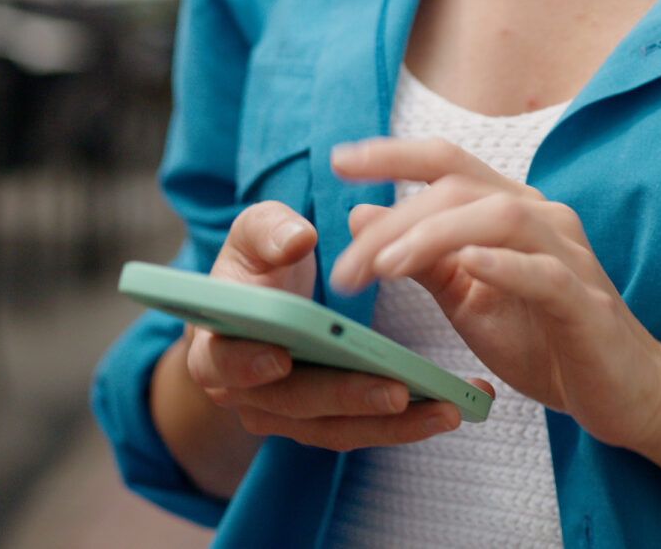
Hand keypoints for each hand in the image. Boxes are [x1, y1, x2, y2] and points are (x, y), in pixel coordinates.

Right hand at [177, 199, 473, 451]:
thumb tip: (296, 239)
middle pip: (293, 402)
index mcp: (214, 345)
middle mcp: (245, 393)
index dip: (247, 362)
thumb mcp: (256, 234)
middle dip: (346, 396)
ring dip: (392, 423)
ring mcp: (287, 415)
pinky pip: (364, 430)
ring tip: (444, 407)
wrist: (267, 304)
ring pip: (336, 427)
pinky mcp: (325, 423)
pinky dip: (406, 424)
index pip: (222, 361)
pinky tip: (446, 408)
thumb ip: (270, 230)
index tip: (279, 357)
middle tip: (396, 390)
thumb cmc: (258, 264)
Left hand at [329, 137, 660, 450]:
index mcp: (510, 211)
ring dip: (433, 236)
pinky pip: (544, 273)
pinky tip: (467, 266)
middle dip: (394, 221)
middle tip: (346, 268)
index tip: (339, 160)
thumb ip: (420, 259)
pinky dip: (503, 264)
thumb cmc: (545, 342)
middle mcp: (541, 219)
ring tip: (385, 267)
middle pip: (460, 189)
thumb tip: (361, 213)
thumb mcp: (467, 300)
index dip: (394, 154)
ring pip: (499, 217)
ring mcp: (568, 256)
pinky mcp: (586, 303)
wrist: (623, 393)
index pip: (449, 163)